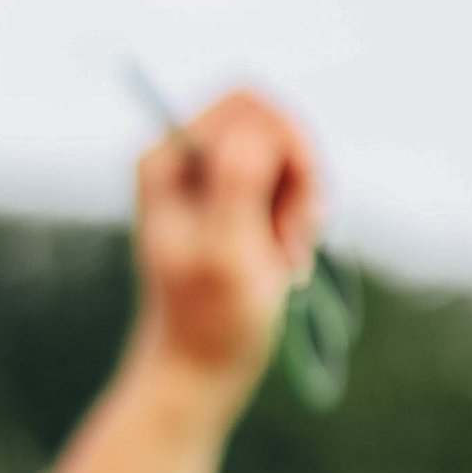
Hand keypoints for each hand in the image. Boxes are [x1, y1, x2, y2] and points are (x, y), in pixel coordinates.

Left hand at [128, 86, 324, 410]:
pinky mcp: (236, 195)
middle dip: (300, 173)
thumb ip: (237, 183)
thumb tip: (255, 127)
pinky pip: (289, 178)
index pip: (248, 105)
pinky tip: (288, 255)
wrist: (200, 367)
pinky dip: (302, 213)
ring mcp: (211, 173)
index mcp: (167, 158)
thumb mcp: (226, 252)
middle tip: (296, 235)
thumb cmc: (210, 320)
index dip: (288, 146)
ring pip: (288, 149)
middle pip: (272, 120)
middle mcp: (184, 155)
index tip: (298, 209)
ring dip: (304, 199)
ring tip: (289, 253)